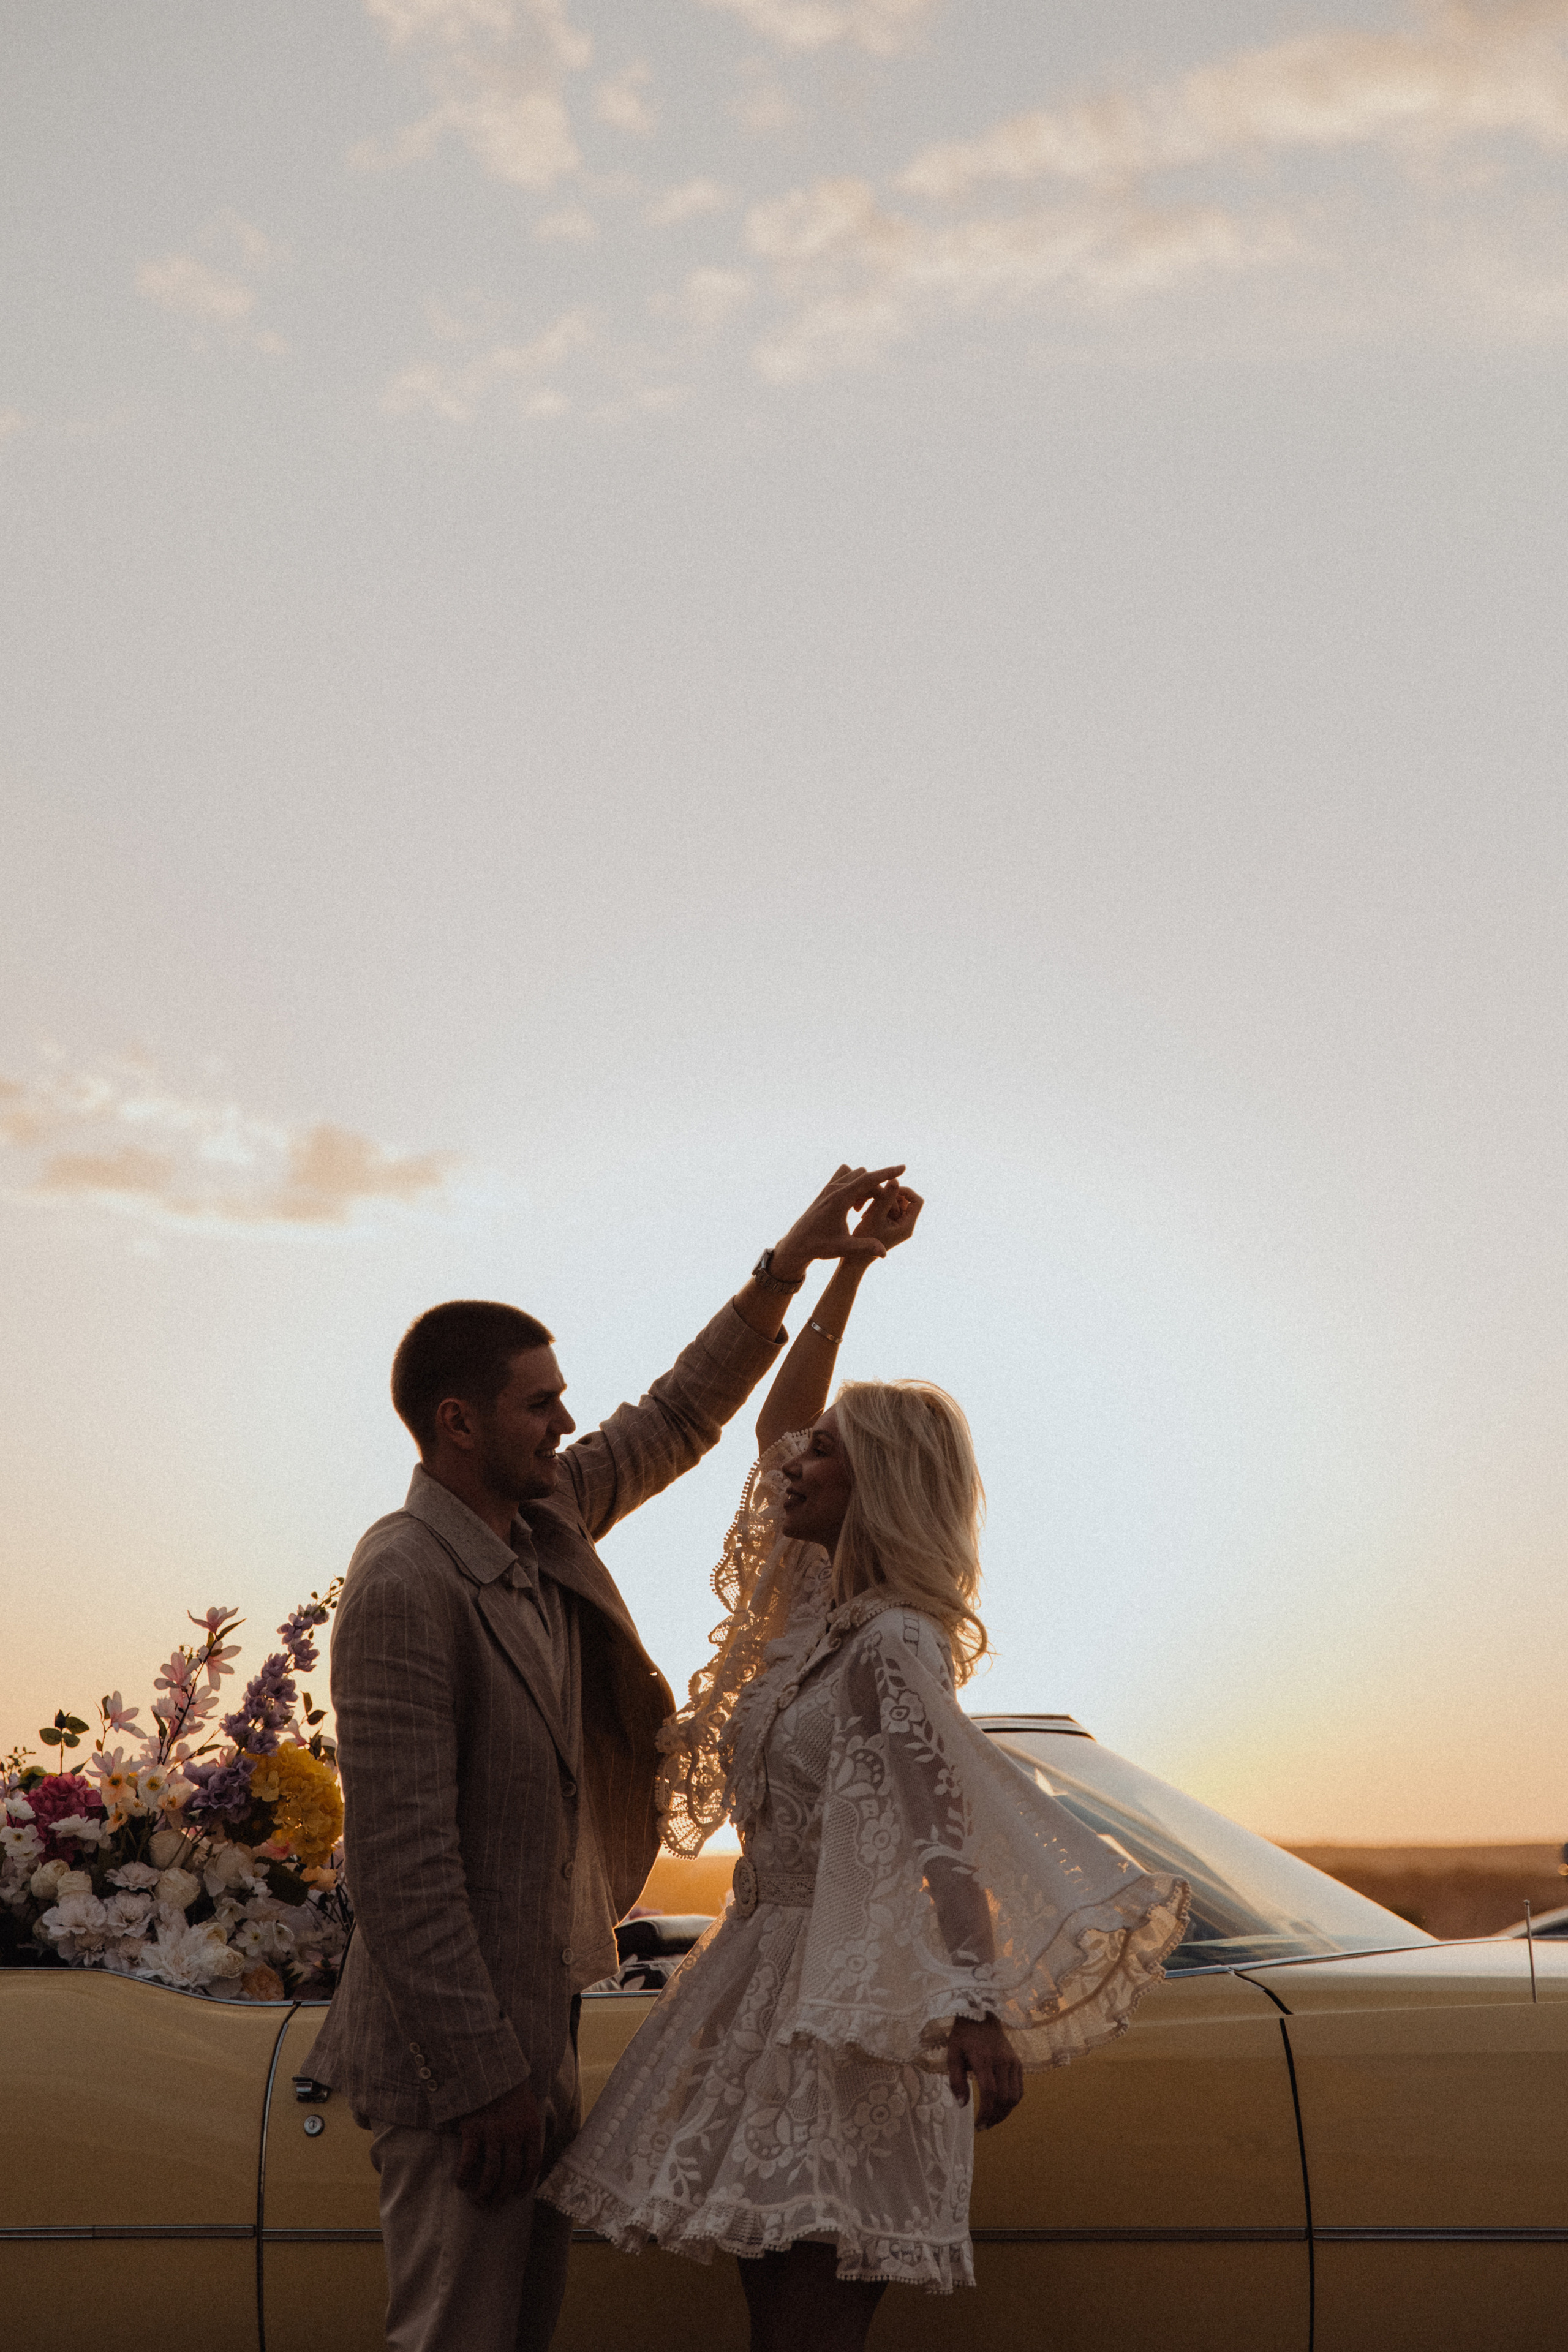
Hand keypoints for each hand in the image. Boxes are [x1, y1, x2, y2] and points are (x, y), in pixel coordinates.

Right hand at [453, 2078, 544, 2206]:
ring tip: (479, 2201)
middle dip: (502, 2194)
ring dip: (484, 2192)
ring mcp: (493, 2132)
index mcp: (530, 2129)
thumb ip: (529, 2131)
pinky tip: (461, 2184)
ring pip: (491, 2173)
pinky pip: (468, 2160)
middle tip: (494, 2205)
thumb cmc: (510, 2090)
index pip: (531, 2165)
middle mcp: (513, 2134)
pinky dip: (464, 2176)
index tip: (517, 2194)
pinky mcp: (473, 2129)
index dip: (524, 2184)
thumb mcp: (528, 2108)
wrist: (489, 2069)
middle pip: (511, 2174)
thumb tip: (528, 2159)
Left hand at [771, 1165, 908, 1279]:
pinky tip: (854, 1206)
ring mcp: (829, 1187)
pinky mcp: (826, 1190)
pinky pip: (846, 1178)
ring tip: (863, 1210)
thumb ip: (865, 1247)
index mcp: (840, 1199)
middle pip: (865, 1177)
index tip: (904, 1167)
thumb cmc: (819, 1246)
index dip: (888, 1173)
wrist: (796, 1244)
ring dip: (866, 1187)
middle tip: (882, 1211)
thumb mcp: (843, 1248)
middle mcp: (834, 1188)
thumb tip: (884, 1252)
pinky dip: (855, 1186)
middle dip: (878, 1190)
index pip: (868, 1179)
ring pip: (856, 1176)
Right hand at [852, 1182, 922, 1255]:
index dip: (905, 1191)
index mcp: (907, 1226)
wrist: (855, 1258)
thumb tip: (896, 1179)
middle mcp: (905, 1226)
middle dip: (890, 1196)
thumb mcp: (875, 1216)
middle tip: (874, 1201)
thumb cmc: (864, 1240)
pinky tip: (864, 1214)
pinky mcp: (888, 1226)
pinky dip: (877, 1207)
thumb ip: (886, 1198)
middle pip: (906, 1200)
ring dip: (881, 1201)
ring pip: (895, 1203)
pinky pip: (887, 1209)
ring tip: (867, 1210)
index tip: (889, 1188)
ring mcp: (897, 1226)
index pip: (917, 1201)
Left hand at [946, 2014, 1023, 2131]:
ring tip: (992, 2120)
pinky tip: (1002, 2107)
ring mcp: (1013, 2062)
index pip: (990, 2093)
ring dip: (1005, 2113)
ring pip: (1015, 2096)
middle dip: (995, 2117)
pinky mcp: (1018, 2063)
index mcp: (983, 2059)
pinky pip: (1019, 2089)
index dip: (985, 2113)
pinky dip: (1012, 2102)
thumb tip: (963, 2105)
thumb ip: (956, 2081)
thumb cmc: (964, 2036)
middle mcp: (1002, 2061)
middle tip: (984, 2126)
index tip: (978, 2126)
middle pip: (1004, 2098)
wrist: (981, 2015)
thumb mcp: (952, 2055)